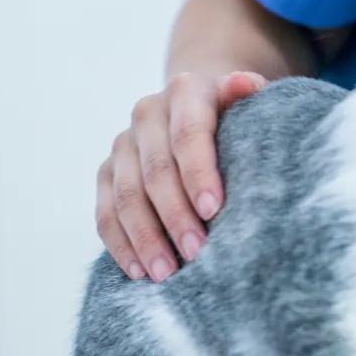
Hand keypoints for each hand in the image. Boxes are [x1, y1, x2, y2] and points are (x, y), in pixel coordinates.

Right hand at [95, 71, 266, 280]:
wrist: (199, 105)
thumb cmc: (236, 114)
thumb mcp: (249, 101)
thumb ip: (249, 94)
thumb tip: (247, 84)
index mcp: (186, 92)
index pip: (188, 135)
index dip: (198, 172)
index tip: (214, 209)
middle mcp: (147, 114)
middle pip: (156, 171)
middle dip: (175, 215)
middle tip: (197, 252)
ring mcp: (123, 144)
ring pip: (125, 196)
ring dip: (145, 237)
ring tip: (166, 272)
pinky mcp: (106, 171)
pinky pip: (105, 212)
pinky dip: (121, 244)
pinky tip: (139, 270)